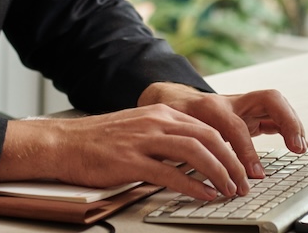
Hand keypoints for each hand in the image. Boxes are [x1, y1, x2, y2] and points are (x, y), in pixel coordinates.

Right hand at [0, 106, 254, 200]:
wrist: (64, 142)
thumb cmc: (99, 140)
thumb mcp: (139, 128)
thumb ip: (166, 136)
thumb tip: (196, 154)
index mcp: (160, 113)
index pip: (207, 127)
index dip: (230, 147)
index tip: (242, 166)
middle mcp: (156, 121)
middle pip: (208, 137)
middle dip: (232, 162)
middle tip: (243, 182)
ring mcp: (144, 140)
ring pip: (195, 152)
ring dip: (218, 173)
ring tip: (230, 190)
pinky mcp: (130, 160)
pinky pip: (170, 173)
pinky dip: (192, 185)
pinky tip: (204, 195)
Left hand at [136, 83, 307, 182]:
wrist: (174, 99)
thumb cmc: (175, 119)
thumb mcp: (175, 133)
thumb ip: (185, 148)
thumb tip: (191, 172)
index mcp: (210, 107)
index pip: (235, 126)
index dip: (246, 151)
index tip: (254, 175)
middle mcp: (231, 101)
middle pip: (267, 98)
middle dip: (286, 121)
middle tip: (296, 147)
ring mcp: (244, 104)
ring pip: (276, 102)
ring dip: (293, 123)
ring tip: (301, 146)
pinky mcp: (252, 111)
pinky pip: (275, 114)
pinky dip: (288, 126)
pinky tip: (296, 143)